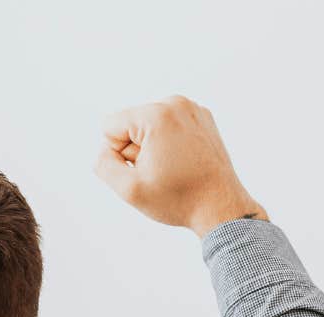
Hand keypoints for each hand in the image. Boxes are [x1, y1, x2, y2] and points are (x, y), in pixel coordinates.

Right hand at [94, 96, 265, 237]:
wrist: (221, 207)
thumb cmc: (178, 199)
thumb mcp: (129, 189)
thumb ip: (102, 164)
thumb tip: (106, 148)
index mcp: (156, 114)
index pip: (110, 126)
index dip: (118, 154)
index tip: (143, 170)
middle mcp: (175, 102)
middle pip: (131, 124)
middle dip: (137, 150)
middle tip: (161, 172)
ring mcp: (192, 108)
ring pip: (149, 126)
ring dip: (152, 148)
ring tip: (173, 168)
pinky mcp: (202, 117)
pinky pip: (169, 127)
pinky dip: (170, 144)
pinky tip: (183, 162)